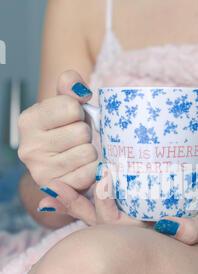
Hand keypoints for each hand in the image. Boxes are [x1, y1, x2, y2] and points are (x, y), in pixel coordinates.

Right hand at [18, 70, 97, 191]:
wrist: (57, 167)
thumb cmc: (63, 130)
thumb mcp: (63, 103)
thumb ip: (70, 86)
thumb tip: (79, 88)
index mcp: (28, 121)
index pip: (71, 107)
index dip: (79, 112)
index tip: (72, 118)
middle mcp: (29, 147)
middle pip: (81, 131)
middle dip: (86, 133)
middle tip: (77, 139)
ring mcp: (41, 170)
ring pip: (88, 152)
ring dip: (90, 151)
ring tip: (79, 152)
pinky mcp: (59, 188)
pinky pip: (90, 173)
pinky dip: (93, 169)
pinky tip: (83, 167)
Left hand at [38, 163, 197, 244]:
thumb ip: (197, 227)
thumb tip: (176, 230)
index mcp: (147, 236)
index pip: (117, 229)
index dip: (105, 208)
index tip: (104, 179)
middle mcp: (134, 228)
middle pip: (99, 221)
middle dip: (79, 204)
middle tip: (60, 182)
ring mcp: (132, 214)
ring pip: (97, 210)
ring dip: (75, 198)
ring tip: (52, 183)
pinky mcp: (134, 198)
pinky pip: (108, 196)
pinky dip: (87, 189)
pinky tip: (73, 176)